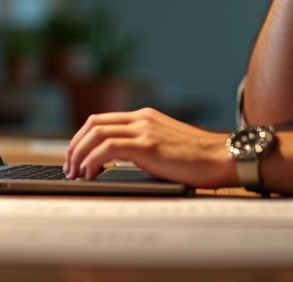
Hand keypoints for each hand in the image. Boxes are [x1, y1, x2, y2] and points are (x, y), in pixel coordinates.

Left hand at [64, 108, 236, 188]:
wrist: (223, 157)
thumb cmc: (199, 159)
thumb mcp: (166, 146)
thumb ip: (144, 147)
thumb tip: (119, 162)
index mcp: (145, 117)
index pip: (102, 120)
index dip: (82, 138)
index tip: (75, 157)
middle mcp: (142, 119)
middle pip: (93, 123)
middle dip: (74, 146)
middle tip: (69, 167)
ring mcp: (145, 130)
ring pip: (96, 134)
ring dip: (79, 155)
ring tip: (76, 174)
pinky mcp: (148, 146)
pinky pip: (107, 148)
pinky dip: (92, 161)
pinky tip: (92, 175)